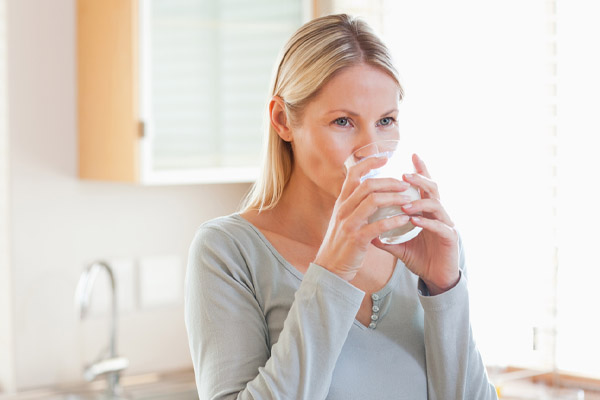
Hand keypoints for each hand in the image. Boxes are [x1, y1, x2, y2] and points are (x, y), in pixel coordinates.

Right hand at [314, 156, 412, 281]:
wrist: (329, 268)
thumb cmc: (341, 243)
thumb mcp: (343, 219)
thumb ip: (353, 204)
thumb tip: (368, 191)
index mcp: (341, 202)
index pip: (353, 174)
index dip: (368, 163)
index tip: (384, 158)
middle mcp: (343, 209)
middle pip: (367, 185)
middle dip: (389, 181)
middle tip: (406, 183)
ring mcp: (348, 223)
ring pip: (373, 201)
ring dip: (394, 198)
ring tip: (409, 199)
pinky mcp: (356, 239)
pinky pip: (378, 225)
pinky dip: (394, 220)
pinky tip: (405, 219)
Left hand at [373, 154, 459, 294]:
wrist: (436, 279)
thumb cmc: (420, 258)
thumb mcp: (399, 246)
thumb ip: (385, 237)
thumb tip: (365, 230)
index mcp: (428, 211)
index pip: (424, 187)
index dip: (420, 170)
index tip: (411, 154)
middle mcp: (439, 214)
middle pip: (433, 189)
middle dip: (419, 179)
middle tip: (404, 175)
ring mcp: (447, 224)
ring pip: (436, 205)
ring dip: (419, 202)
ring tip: (404, 204)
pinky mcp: (450, 238)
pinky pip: (439, 226)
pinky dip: (426, 222)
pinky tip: (414, 220)